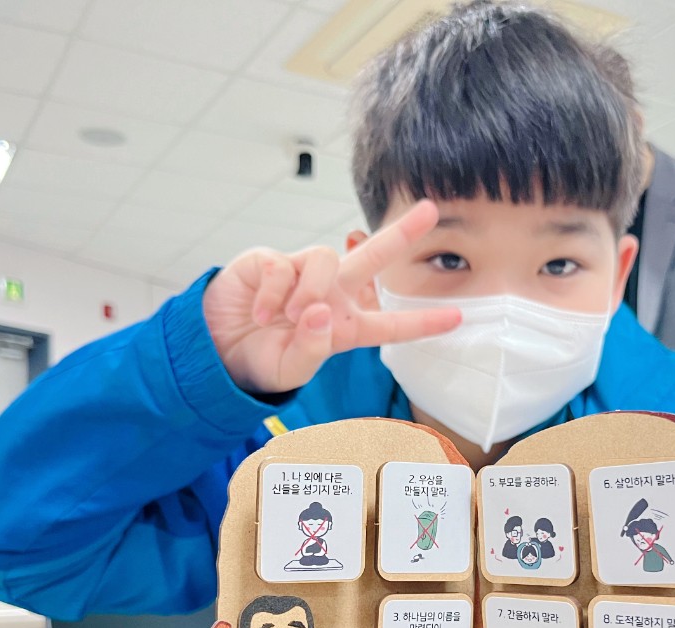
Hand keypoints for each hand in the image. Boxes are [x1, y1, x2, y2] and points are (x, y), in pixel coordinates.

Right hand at [202, 200, 460, 394]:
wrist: (216, 351)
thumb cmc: (259, 361)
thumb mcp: (291, 369)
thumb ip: (312, 347)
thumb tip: (320, 310)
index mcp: (343, 327)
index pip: (389, 324)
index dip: (421, 322)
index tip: (458, 317)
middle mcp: (330, 295)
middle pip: (373, 259)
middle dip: (401, 233)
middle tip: (430, 210)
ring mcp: (302, 275)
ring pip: (327, 259)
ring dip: (310, 290)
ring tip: (285, 316)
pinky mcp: (271, 261)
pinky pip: (284, 266)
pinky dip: (273, 292)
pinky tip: (261, 312)